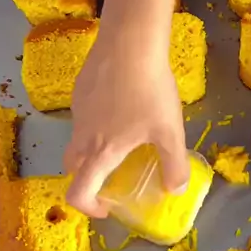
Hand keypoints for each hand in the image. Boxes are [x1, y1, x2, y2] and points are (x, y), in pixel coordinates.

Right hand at [64, 33, 188, 216]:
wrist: (130, 42)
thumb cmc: (150, 90)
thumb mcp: (170, 131)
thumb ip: (174, 164)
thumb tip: (176, 190)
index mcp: (101, 152)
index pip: (78, 193)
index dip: (89, 207)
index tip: (107, 206)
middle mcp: (82, 135)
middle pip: (73, 167)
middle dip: (89, 178)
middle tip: (114, 175)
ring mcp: (78, 111)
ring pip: (77, 140)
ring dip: (93, 150)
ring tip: (124, 138)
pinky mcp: (80, 90)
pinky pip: (83, 117)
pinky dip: (96, 124)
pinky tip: (122, 106)